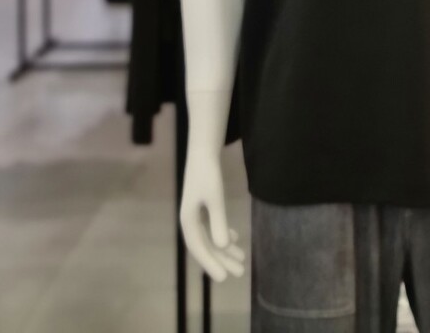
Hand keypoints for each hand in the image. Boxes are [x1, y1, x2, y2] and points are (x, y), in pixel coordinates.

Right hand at [180, 152, 245, 280]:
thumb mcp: (215, 197)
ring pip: (211, 238)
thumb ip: (218, 221)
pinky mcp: (204, 207)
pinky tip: (235, 239)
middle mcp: (190, 220)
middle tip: (240, 273)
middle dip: (222, 260)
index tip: (223, 278)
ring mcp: (197, 214)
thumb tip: (222, 247)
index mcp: (188, 220)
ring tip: (242, 260)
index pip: (199, 248)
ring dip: (225, 249)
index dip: (210, 264)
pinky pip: (213, 228)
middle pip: (207, 246)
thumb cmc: (208, 173)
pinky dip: (224, 235)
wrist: (204, 151)